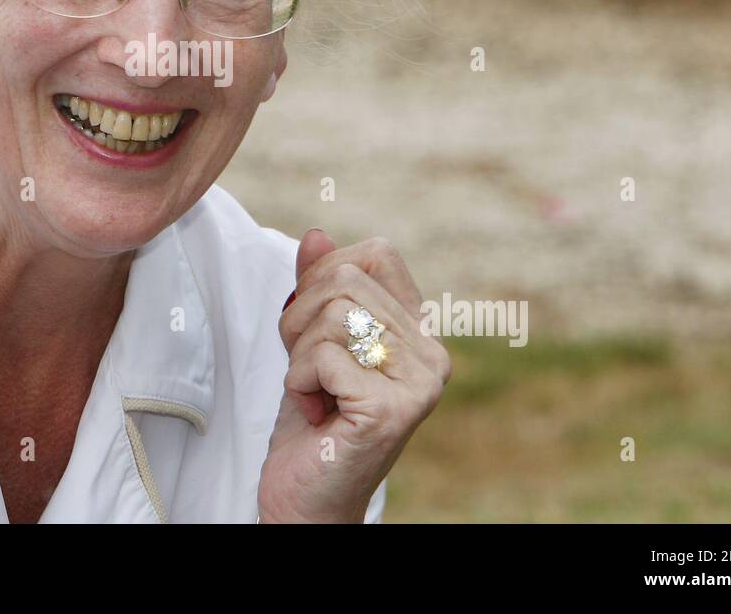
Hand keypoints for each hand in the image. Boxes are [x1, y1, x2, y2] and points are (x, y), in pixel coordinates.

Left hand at [257, 228, 450, 522]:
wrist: (306, 498)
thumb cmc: (312, 422)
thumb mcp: (310, 341)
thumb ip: (317, 288)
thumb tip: (316, 234)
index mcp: (419, 331)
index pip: (376, 253)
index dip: (325, 275)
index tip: (313, 325)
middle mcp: (431, 355)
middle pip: (345, 280)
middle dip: (301, 318)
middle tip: (307, 368)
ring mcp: (417, 384)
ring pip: (332, 315)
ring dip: (299, 356)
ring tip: (313, 394)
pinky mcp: (390, 410)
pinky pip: (323, 357)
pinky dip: (299, 382)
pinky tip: (314, 413)